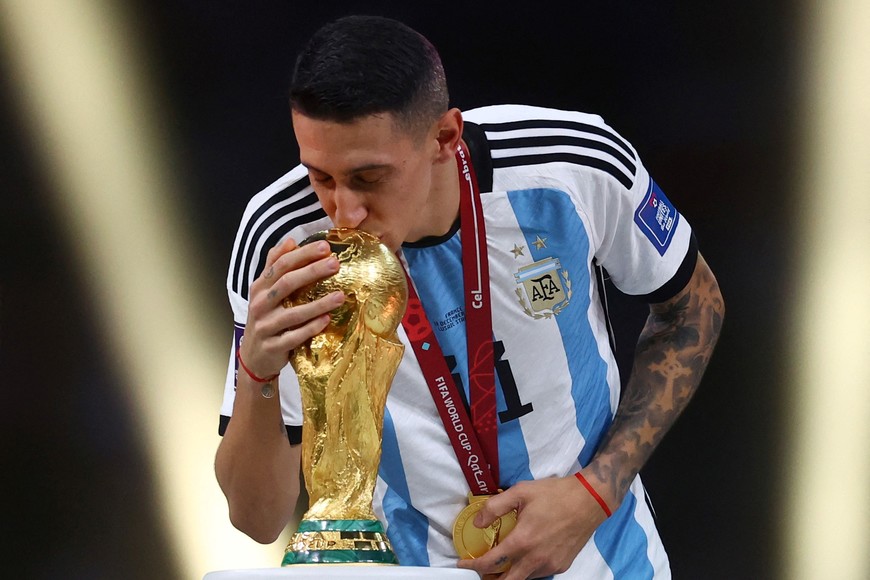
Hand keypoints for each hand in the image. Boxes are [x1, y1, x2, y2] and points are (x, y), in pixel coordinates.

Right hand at [239, 237, 344, 379]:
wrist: (254, 357)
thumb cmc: (265, 319)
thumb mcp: (265, 291)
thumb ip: (275, 265)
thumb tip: (290, 241)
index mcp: (260, 287)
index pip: (280, 265)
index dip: (302, 255)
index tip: (325, 247)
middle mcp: (260, 304)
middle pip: (286, 283)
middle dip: (312, 272)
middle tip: (335, 264)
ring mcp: (265, 326)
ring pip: (293, 313)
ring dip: (318, 304)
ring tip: (340, 296)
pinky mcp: (273, 346)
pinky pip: (294, 336)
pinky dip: (311, 328)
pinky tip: (327, 320)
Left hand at [457, 473, 611, 578]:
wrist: (590, 500)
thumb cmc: (555, 494)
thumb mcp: (521, 491)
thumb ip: (495, 507)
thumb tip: (477, 522)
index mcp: (523, 540)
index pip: (491, 563)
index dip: (473, 566)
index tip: (462, 564)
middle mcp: (536, 558)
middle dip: (490, 579)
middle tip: (481, 571)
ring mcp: (550, 565)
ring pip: (523, 579)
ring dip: (509, 575)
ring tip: (501, 565)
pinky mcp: (561, 566)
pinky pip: (538, 574)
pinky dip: (527, 570)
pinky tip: (524, 558)